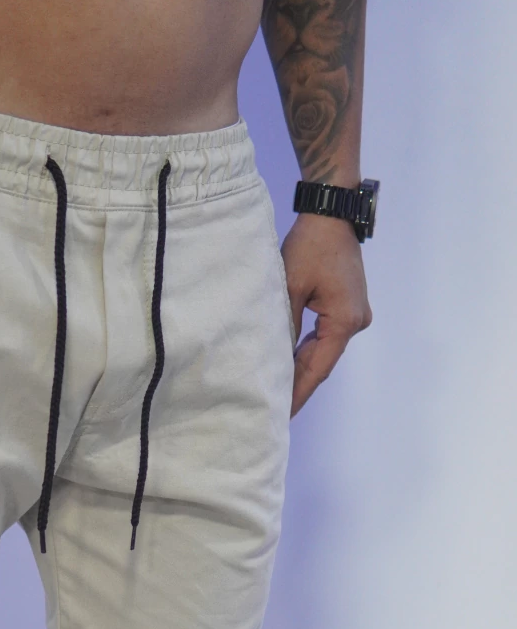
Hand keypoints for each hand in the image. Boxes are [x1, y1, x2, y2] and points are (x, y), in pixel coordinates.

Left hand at [281, 214, 372, 416]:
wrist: (332, 213)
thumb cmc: (310, 246)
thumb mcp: (290, 288)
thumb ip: (285, 327)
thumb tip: (274, 360)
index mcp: (344, 322)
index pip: (316, 369)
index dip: (298, 393)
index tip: (282, 414)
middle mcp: (355, 322)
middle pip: (321, 363)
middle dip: (297, 385)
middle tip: (273, 409)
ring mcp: (355, 314)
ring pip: (322, 351)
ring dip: (301, 367)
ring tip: (277, 391)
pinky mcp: (348, 306)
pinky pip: (325, 336)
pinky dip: (307, 349)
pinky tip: (288, 362)